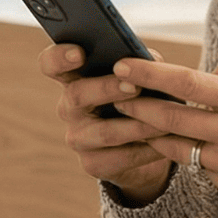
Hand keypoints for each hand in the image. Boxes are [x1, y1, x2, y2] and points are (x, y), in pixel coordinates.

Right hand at [38, 44, 174, 205]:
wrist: (145, 146)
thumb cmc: (139, 99)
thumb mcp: (139, 77)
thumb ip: (140, 64)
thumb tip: (151, 60)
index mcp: (74, 78)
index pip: (52, 64)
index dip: (60, 57)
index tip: (79, 53)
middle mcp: (69, 107)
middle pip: (77, 95)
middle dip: (107, 89)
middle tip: (134, 86)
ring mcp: (78, 138)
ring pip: (104, 131)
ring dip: (137, 125)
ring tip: (163, 121)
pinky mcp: (93, 164)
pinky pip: (121, 157)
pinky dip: (148, 149)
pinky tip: (166, 143)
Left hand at [109, 58, 217, 217]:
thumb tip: (205, 73)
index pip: (186, 82)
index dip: (149, 74)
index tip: (123, 66)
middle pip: (171, 118)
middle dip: (138, 106)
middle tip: (118, 97)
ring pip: (180, 148)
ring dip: (157, 134)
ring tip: (142, 121)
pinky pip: (203, 169)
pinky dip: (194, 156)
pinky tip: (190, 146)